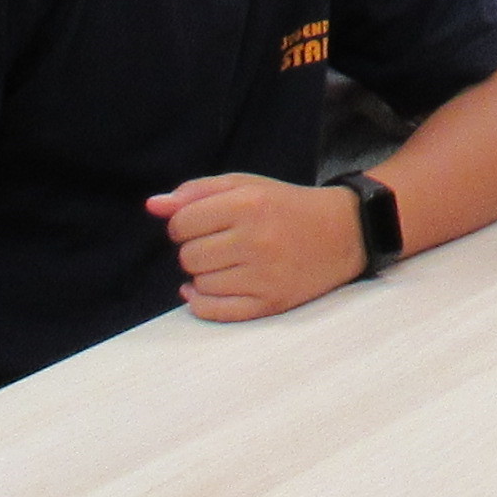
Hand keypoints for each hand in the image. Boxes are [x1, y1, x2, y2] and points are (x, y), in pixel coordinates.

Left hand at [152, 171, 369, 322]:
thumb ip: (196, 192)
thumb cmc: (286, 206)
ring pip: (200, 284)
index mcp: (248, 205)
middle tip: (218, 243)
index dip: (183, 224)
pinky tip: (208, 290)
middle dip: (195, 249)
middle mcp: (256, 240)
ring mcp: (264, 275)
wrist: (344, 233)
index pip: (181, 224)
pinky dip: (202, 303)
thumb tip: (152, 206)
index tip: (200, 224)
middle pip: (188, 257)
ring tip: (227, 262)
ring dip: (204, 275)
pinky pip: (215, 311)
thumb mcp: (245, 185)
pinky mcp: (271, 303)